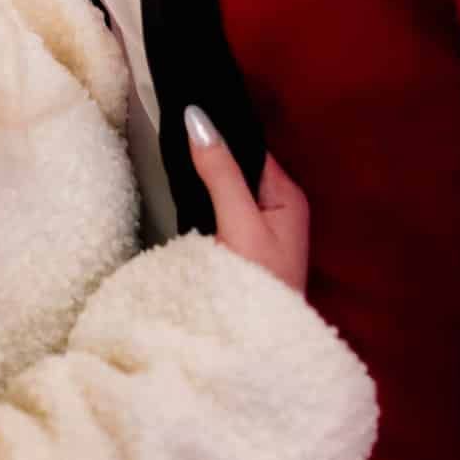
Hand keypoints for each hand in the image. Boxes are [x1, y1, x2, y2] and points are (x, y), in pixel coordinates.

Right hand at [184, 106, 309, 292]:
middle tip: (171, 129)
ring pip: (227, 191)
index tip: (186, 109)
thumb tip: (198, 118)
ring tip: (171, 156)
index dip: (222, 131)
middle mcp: (279, 210)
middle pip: (239, 168)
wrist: (258, 350)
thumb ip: (220, 173)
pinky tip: (182, 196)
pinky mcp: (242, 250)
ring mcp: (261, 232)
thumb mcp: (239, 223)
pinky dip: (203, 203)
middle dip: (210, 154)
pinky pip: (220, 212)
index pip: (251, 149)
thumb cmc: (259, 286)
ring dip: (205, 180)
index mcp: (289, 197)